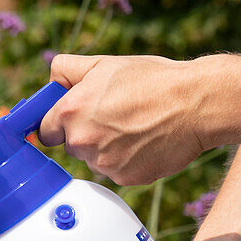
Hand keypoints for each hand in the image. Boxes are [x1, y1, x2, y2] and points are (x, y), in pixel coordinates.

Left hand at [38, 54, 209, 185]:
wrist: (195, 104)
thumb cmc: (153, 81)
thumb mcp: (104, 63)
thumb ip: (68, 69)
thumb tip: (51, 80)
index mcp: (71, 111)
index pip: (45, 130)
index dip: (58, 124)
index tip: (69, 120)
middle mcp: (82, 141)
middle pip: (71, 145)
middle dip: (86, 133)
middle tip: (114, 116)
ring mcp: (102, 163)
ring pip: (94, 159)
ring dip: (107, 148)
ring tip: (135, 126)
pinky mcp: (124, 178)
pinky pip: (116, 171)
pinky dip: (127, 160)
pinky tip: (145, 141)